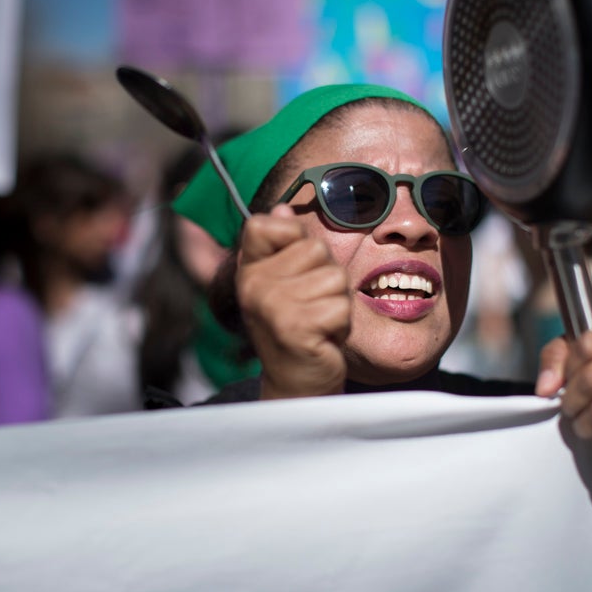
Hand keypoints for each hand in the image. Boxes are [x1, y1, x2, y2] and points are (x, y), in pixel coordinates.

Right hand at [237, 205, 350, 399]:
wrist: (297, 383)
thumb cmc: (298, 328)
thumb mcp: (286, 283)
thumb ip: (285, 246)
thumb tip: (281, 208)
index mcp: (249, 269)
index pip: (265, 223)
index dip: (292, 237)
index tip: (293, 270)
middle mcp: (253, 285)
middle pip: (316, 249)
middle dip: (326, 277)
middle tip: (311, 306)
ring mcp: (271, 306)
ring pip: (334, 277)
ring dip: (336, 303)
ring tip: (318, 322)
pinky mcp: (295, 327)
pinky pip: (340, 305)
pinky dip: (341, 324)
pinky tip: (323, 338)